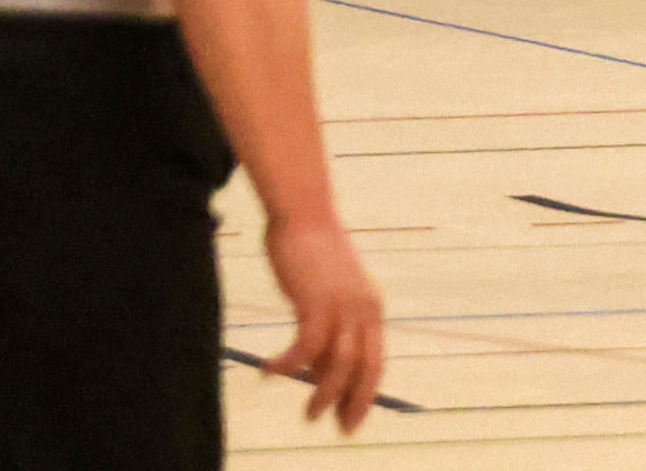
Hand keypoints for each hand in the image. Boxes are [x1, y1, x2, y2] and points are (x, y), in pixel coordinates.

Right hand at [261, 209, 386, 431]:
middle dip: (354, 402)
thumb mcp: (326, 297)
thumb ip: (329, 330)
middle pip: (366, 367)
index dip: (365, 394)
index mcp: (371, 309)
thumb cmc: (312, 257)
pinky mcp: (316, 301)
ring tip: (308, 414)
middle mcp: (365, 309)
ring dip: (323, 393)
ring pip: (339, 363)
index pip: (376, 361)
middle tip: (338, 429)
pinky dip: (289, 366)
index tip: (351, 421)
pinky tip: (269, 373)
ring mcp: (343, 305)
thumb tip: (319, 371)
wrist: (304, 217)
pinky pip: (305, 347)